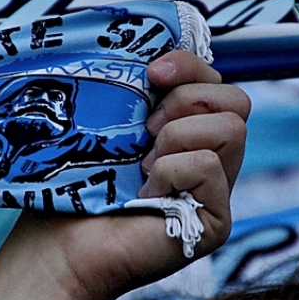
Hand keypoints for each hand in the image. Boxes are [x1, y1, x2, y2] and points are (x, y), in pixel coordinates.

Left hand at [10, 50, 249, 299]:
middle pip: (237, 101)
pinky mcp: (215, 222)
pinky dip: (171, 171)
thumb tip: (159, 56)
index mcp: (190, 131)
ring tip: (144, 165)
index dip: (191, 66)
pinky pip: (209, 167)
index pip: (218, 82)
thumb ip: (141, 90)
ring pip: (232, 129)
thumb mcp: (112, 121)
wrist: (60, 243)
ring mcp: (217, 192)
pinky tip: (147, 194)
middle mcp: (211, 159)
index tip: (151, 73)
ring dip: (177, 137)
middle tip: (146, 131)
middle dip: (187, 101)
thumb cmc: (77, 184)